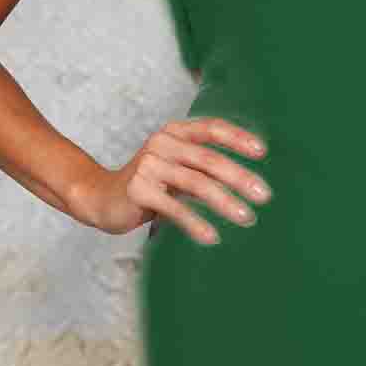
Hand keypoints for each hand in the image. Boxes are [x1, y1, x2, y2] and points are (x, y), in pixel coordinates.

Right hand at [80, 116, 271, 245]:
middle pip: (209, 159)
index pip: (211, 128)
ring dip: (225, 202)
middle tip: (264, 196)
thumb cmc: (148, 184)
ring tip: (247, 217)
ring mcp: (149, 165)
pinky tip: (212, 237)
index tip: (262, 152)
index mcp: (174, 132)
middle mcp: (162, 143)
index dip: (238, 138)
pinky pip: (175, 208)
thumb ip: (203, 165)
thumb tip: (249, 179)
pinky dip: (196, 223)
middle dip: (240, 178)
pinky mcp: (139, 189)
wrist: (101, 197)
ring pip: (197, 183)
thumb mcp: (176, 166)